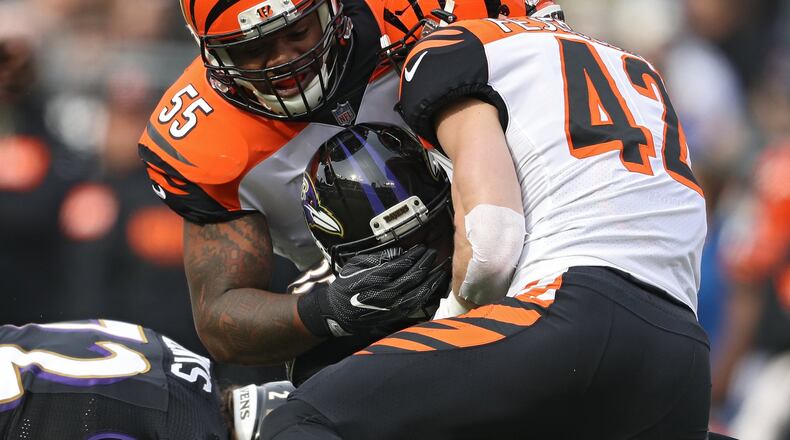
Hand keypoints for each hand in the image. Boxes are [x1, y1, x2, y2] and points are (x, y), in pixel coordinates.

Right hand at [297, 245, 448, 336]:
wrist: (338, 312)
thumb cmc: (345, 286)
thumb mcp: (355, 265)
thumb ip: (378, 258)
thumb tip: (399, 252)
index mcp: (376, 278)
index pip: (403, 263)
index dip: (416, 254)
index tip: (422, 247)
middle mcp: (387, 293)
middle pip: (415, 276)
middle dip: (427, 263)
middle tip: (434, 253)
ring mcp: (393, 306)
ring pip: (420, 292)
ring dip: (432, 279)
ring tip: (440, 269)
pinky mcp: (396, 315)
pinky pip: (417, 304)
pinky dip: (427, 294)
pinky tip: (433, 286)